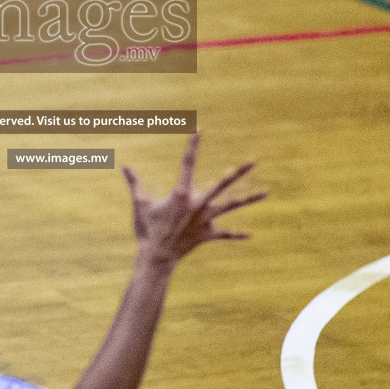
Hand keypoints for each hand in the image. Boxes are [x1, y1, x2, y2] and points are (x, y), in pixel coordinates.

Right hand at [120, 134, 264, 269]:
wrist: (156, 258)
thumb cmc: (147, 230)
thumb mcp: (140, 204)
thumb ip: (134, 183)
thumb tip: (124, 166)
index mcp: (181, 194)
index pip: (188, 163)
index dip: (193, 145)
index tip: (200, 129)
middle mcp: (198, 205)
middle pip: (222, 185)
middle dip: (238, 173)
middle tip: (254, 161)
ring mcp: (204, 221)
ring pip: (230, 207)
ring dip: (247, 200)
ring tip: (265, 193)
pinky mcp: (207, 235)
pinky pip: (224, 234)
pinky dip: (235, 234)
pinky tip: (249, 235)